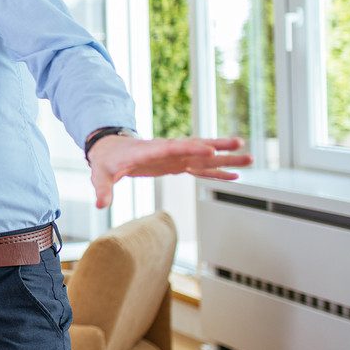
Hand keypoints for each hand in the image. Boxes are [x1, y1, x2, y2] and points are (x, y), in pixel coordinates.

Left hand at [89, 135, 252, 208]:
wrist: (110, 149)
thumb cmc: (106, 161)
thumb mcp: (100, 174)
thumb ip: (102, 188)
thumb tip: (101, 204)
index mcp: (148, 150)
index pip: (171, 148)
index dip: (190, 148)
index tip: (209, 149)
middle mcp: (166, 151)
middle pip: (195, 148)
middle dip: (218, 148)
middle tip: (241, 145)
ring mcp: (174, 157)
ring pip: (203, 157)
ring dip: (225, 157)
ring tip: (249, 157)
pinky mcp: (177, 164)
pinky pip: (200, 168)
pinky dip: (217, 171)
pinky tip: (235, 174)